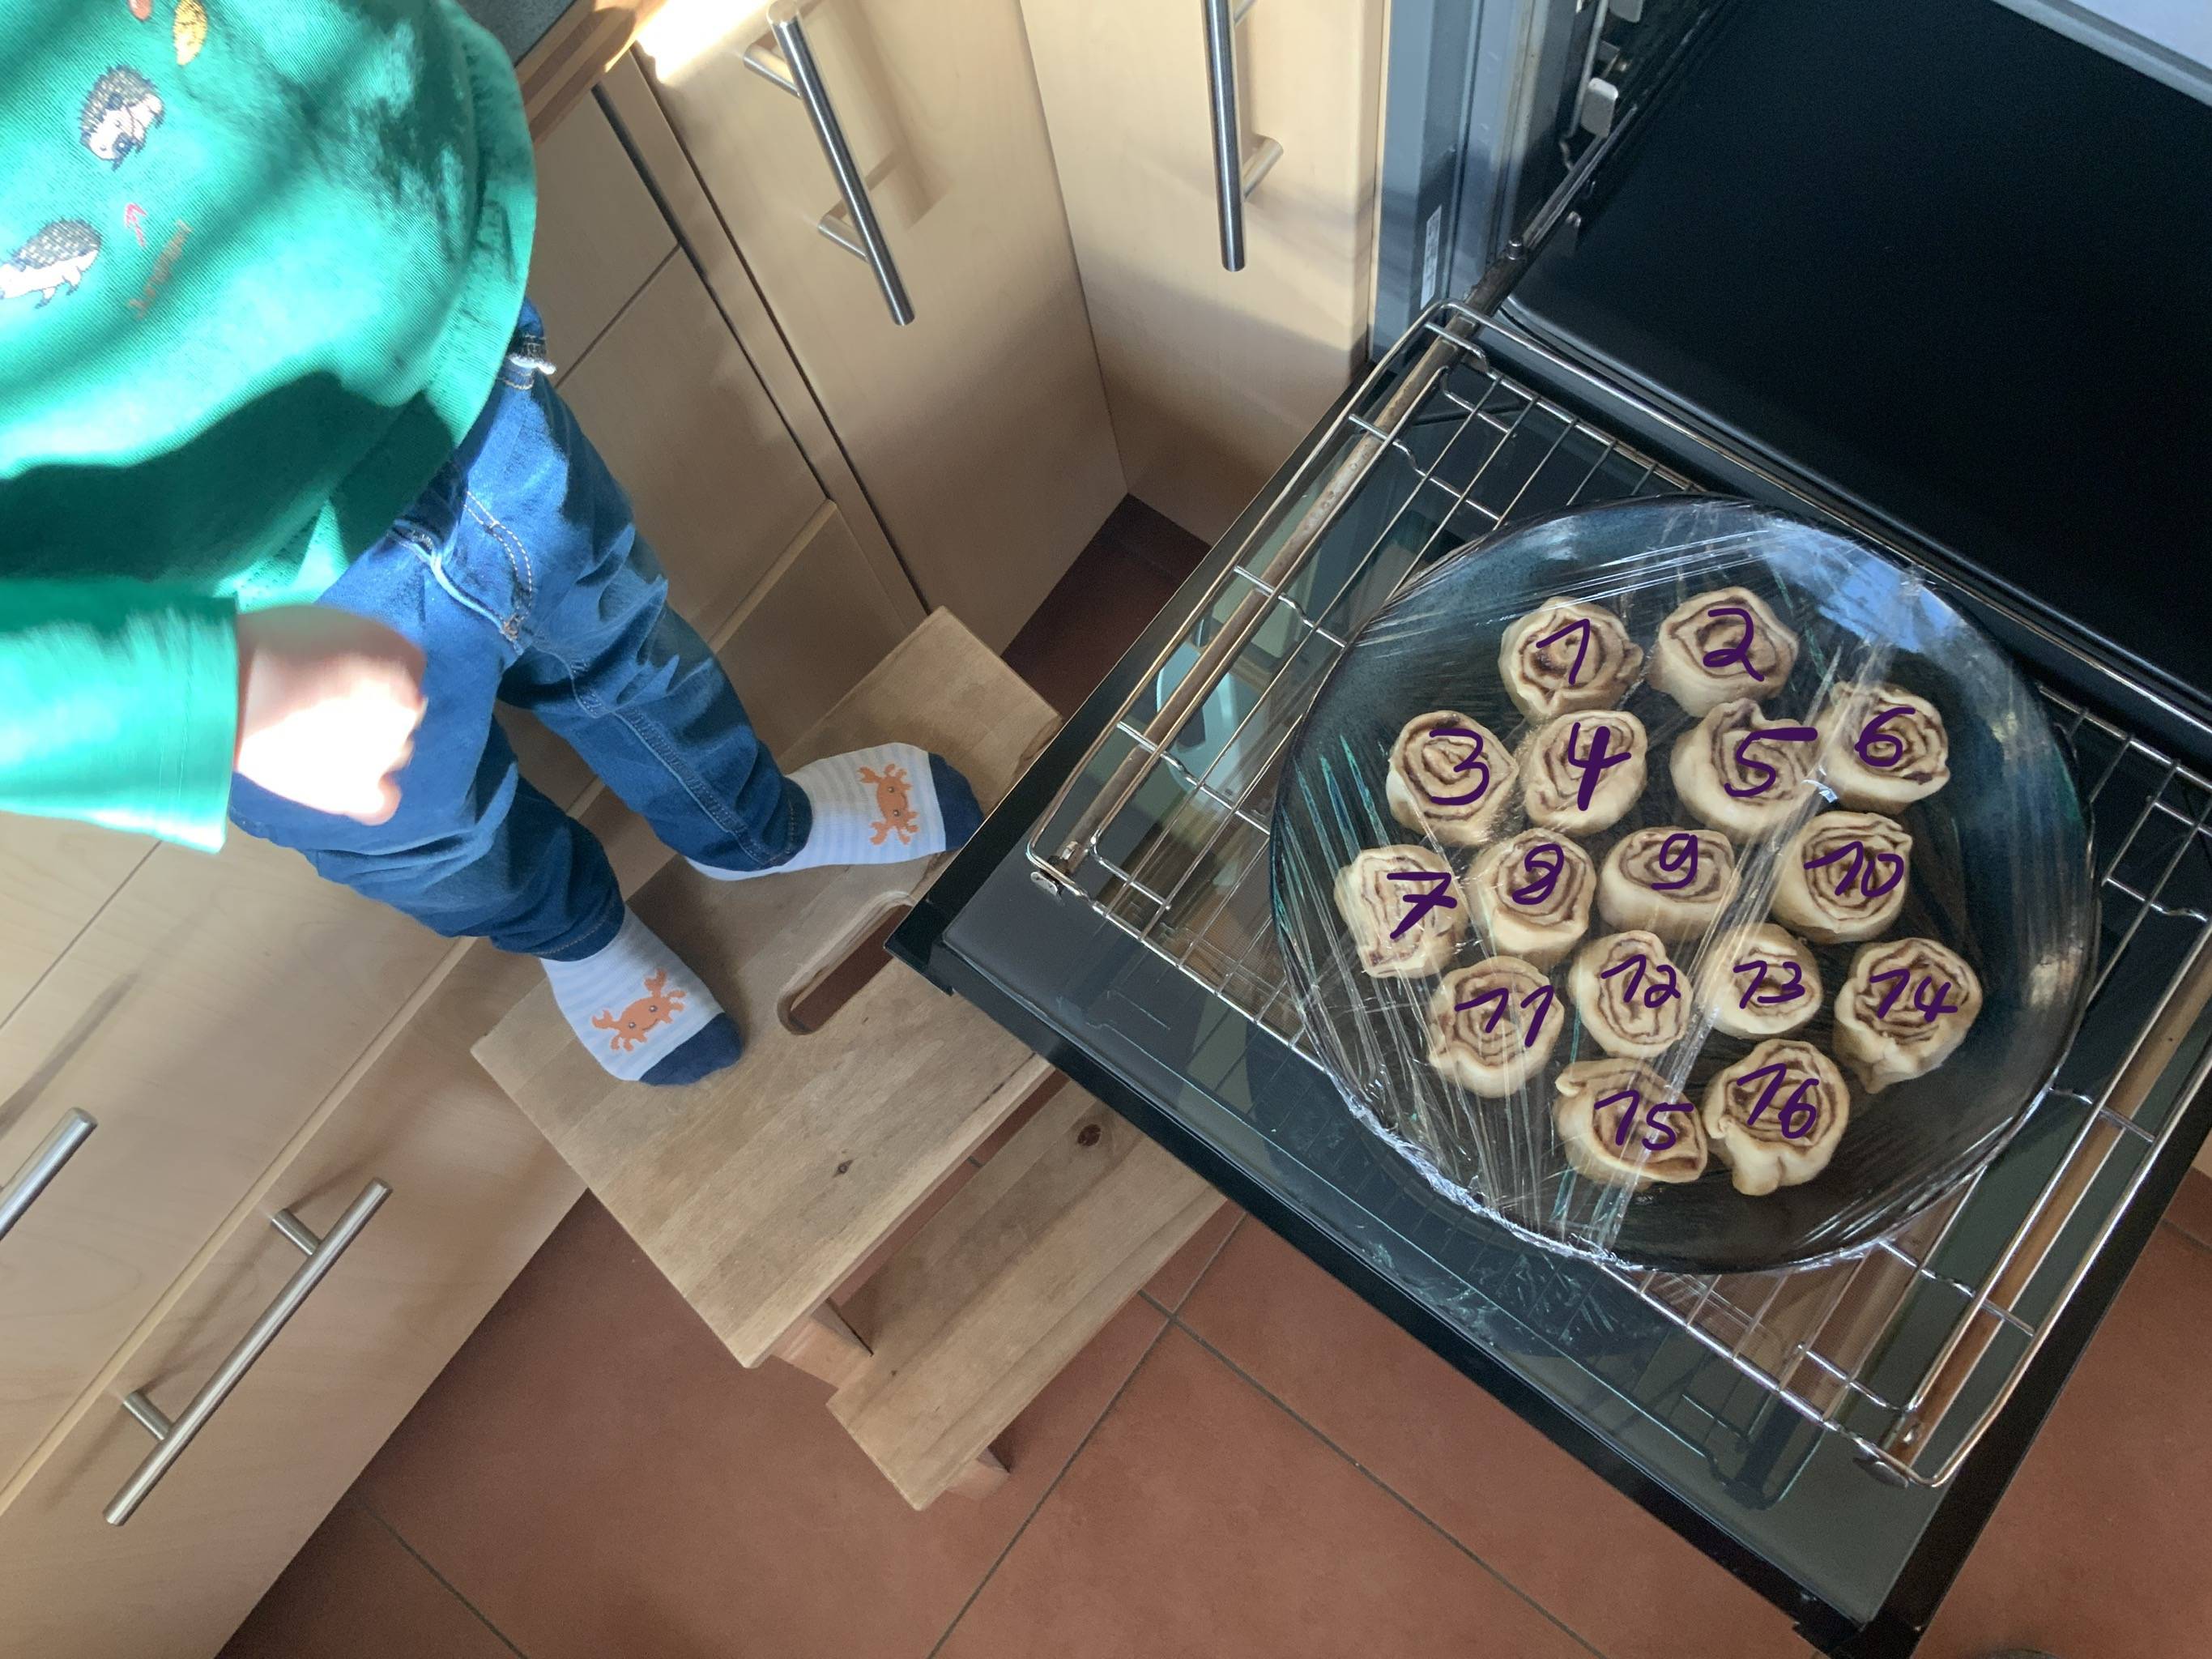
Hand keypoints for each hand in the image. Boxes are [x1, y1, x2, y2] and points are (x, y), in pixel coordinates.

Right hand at [234, 608, 425, 823]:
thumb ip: (361, 648)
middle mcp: (406, 705)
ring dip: (370, 748)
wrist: (230, 687)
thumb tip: (360, 666)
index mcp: (400, 657)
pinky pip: (382, 802)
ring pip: (394, 753)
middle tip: (326, 709)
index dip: (372, 676)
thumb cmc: (268, 643)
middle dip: (373, 710)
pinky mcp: (358, 789)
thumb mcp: (329, 623)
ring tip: (319, 742)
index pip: (405, 670)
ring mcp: (386, 750)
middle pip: (401, 712)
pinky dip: (369, 796)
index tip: (340, 677)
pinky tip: (343, 784)